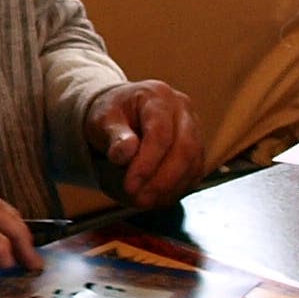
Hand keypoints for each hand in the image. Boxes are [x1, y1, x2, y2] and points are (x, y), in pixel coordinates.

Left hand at [85, 80, 205, 207]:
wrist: (122, 110)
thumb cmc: (111, 114)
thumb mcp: (102, 119)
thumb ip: (113, 135)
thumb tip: (125, 154)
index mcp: (158, 96)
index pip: (160, 133)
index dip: (147, 163)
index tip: (130, 186)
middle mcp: (182, 109)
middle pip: (184, 148)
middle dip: (162, 180)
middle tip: (140, 200)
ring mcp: (193, 127)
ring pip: (193, 162)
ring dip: (171, 187)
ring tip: (145, 201)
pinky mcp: (196, 146)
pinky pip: (195, 171)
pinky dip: (179, 187)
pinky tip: (158, 197)